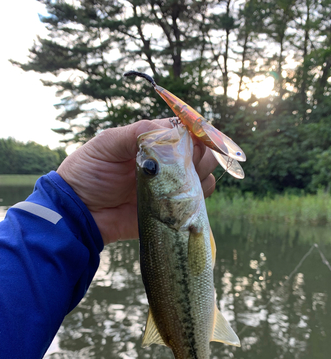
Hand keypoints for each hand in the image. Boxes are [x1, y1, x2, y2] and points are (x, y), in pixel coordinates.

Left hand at [57, 119, 216, 244]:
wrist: (81, 213)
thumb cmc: (88, 174)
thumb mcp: (107, 145)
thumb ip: (136, 132)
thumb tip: (171, 128)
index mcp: (152, 143)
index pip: (185, 132)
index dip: (194, 133)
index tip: (192, 141)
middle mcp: (167, 163)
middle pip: (201, 153)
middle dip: (200, 155)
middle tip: (183, 164)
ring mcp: (171, 187)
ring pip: (204, 176)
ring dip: (201, 175)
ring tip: (179, 182)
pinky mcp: (172, 210)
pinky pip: (198, 202)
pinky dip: (198, 198)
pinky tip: (182, 198)